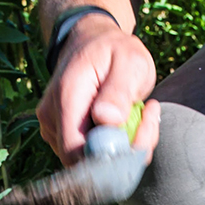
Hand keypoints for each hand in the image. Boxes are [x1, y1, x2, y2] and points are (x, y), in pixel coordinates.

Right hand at [36, 13, 158, 165]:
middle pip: (85, 161)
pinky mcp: (64, 137)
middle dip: (125, 152)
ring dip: (126, 147)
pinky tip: (130, 120)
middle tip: (151, 118)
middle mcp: (52, 118)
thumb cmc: (114, 50)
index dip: (109, 157)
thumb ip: (118, 90)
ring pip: (92, 161)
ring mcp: (55, 129)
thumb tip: (107, 119)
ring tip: (142, 112)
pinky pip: (93, 155)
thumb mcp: (128, 61)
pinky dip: (118, 145)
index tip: (143, 133)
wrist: (94, 43)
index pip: (75, 151)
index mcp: (66, 97)